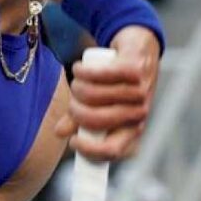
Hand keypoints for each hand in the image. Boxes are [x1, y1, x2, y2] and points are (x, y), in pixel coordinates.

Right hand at [54, 26, 159, 161]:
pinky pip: (101, 74)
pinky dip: (84, 71)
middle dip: (77, 112)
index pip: (112, 150)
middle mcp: (139, 114)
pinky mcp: (135, 69)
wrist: (139, 50)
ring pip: (95, 95)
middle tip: (72, 104)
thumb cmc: (118, 84)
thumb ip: (80, 121)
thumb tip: (60, 133)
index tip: (73, 141)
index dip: (89, 149)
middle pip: (98, 120)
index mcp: (132, 130)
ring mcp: (140, 91)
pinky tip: (78, 69)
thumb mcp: (100, 106)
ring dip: (78, 87)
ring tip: (77, 82)